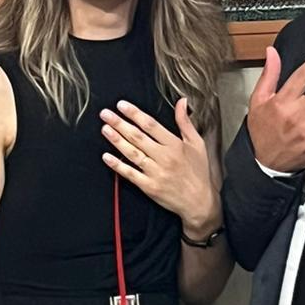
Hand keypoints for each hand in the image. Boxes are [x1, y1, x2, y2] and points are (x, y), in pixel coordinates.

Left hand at [101, 98, 218, 233]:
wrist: (200, 202)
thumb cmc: (199, 172)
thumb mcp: (197, 144)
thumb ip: (185, 122)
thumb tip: (182, 101)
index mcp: (175, 145)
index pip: (151, 125)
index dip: (135, 114)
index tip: (122, 105)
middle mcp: (164, 158)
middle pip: (138, 137)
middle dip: (120, 123)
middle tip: (105, 114)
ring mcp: (156, 173)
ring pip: (132, 153)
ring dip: (117, 140)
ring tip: (105, 129)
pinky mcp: (149, 187)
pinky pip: (130, 174)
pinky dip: (117, 166)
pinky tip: (106, 157)